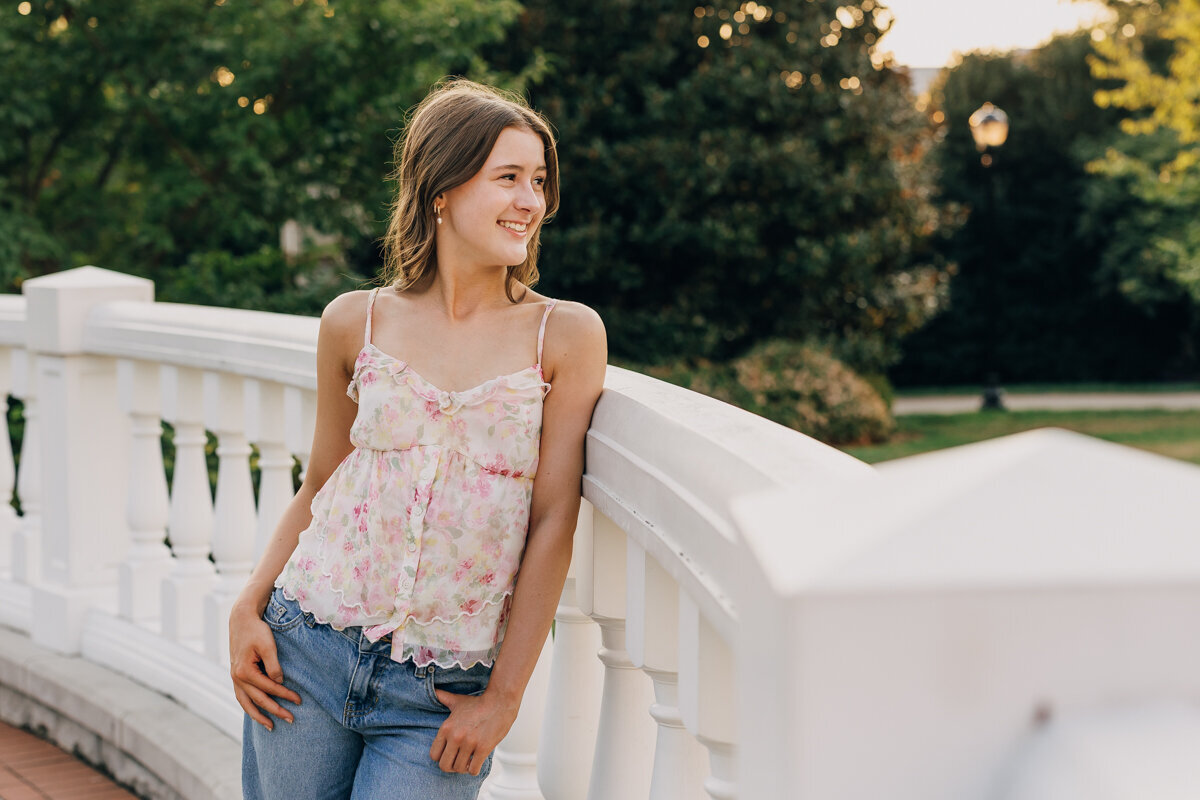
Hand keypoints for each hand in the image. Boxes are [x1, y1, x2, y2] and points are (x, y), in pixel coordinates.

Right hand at [229, 606, 301, 730]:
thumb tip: (279, 682)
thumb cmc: (256, 631)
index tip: (299, 701)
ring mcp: (234, 678)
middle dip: (275, 710)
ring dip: (259, 716)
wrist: (241, 619)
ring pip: (246, 703)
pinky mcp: (236, 676)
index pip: (269, 688)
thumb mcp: (268, 646)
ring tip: (271, 727)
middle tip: (291, 719)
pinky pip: (241, 697)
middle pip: (258, 699)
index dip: (285, 695)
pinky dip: (249, 707)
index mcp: (244, 671)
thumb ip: (273, 666)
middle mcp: (236, 677)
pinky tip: (257, 714)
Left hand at [429, 689, 518, 774]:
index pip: (434, 755)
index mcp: (446, 727)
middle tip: (458, 762)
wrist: (499, 702)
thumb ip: (443, 698)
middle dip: (451, 766)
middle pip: (444, 765)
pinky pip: (473, 769)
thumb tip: (434, 691)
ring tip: (468, 762)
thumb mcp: (457, 701)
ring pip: (459, 768)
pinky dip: (474, 769)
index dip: (441, 757)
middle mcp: (455, 736)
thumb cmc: (478, 703)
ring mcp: (469, 743)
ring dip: (463, 768)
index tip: (449, 755)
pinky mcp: (483, 748)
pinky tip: (476, 762)